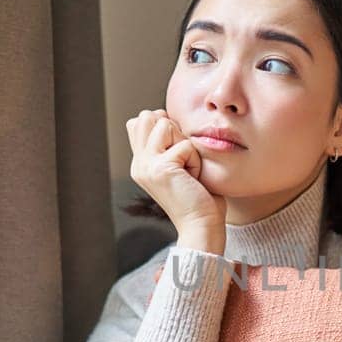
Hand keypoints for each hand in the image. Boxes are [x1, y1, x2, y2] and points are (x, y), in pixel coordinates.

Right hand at [126, 109, 225, 253]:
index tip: (178, 153)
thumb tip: (165, 116)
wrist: (202, 225)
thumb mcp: (180, 165)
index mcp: (141, 163)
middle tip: (184, 159)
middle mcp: (139, 164)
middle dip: (173, 130)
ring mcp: (146, 166)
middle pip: (148, 117)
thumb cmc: (200, 197)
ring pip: (164, 124)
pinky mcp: (160, 169)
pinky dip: (196, 160)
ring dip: (185, 144)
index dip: (164, 127)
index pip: (139, 122)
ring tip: (189, 169)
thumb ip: (169, 144)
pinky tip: (194, 179)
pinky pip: (185, 145)